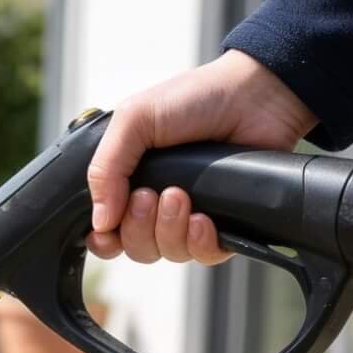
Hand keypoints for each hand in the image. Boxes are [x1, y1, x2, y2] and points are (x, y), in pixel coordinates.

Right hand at [86, 50, 316, 263]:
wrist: (253, 96)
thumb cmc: (195, 99)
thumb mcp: (133, 120)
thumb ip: (105, 169)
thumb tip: (99, 222)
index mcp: (132, 179)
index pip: (108, 230)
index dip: (105, 239)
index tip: (108, 231)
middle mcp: (159, 202)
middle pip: (136, 248)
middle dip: (138, 228)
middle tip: (150, 195)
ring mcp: (193, 214)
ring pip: (168, 253)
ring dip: (169, 230)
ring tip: (180, 195)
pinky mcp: (226, 224)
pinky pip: (205, 256)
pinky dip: (200, 242)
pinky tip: (204, 218)